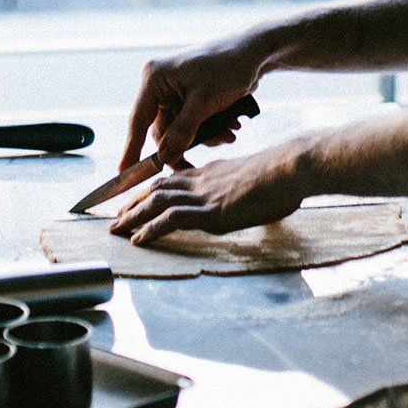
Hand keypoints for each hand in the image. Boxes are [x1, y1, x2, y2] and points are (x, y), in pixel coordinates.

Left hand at [110, 141, 310, 244]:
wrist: (291, 169)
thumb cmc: (282, 176)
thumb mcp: (252, 181)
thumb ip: (239, 191)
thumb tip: (243, 203)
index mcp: (211, 172)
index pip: (172, 179)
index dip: (150, 189)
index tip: (136, 199)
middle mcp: (202, 180)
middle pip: (157, 188)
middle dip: (133, 202)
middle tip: (116, 216)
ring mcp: (205, 195)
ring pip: (157, 201)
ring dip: (133, 215)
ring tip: (117, 228)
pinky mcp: (212, 211)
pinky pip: (172, 219)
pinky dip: (151, 229)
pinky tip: (138, 239)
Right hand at [121, 40, 263, 168]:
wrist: (254, 52)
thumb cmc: (228, 68)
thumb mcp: (204, 103)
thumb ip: (182, 131)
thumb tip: (164, 158)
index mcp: (155, 79)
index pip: (138, 121)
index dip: (132, 149)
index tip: (125, 174)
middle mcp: (160, 85)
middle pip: (163, 130)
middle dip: (187, 143)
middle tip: (203, 161)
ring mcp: (175, 91)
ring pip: (180, 130)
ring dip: (205, 137)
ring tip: (229, 134)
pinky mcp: (190, 97)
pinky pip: (192, 123)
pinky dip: (210, 129)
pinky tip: (230, 126)